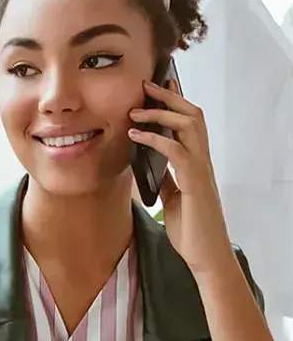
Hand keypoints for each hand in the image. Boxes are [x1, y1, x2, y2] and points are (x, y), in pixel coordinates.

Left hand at [128, 77, 234, 276]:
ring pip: (189, 126)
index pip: (189, 123)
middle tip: (146, 84)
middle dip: (170, 96)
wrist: (205, 256)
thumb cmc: (191, 230)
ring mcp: (201, 170)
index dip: (175, 103)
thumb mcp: (172, 199)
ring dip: (161, 113)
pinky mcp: (195, 183)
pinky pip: (177, 151)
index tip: (156, 88)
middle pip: (192, 115)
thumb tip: (150, 167)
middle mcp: (202, 161)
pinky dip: (156, 139)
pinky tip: (136, 135)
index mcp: (196, 163)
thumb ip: (166, 181)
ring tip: (136, 109)